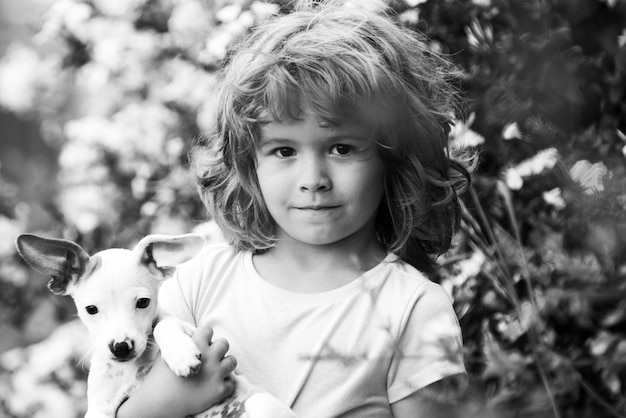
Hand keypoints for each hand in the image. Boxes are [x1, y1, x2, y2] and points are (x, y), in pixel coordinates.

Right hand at [117, 325, 235, 417]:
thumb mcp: (166, 353)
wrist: (159, 403)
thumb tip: (187, 332)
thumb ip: (180, 341)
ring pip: (232, 361)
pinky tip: (214, 385)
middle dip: (217, 349)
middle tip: (209, 357)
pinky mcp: (219, 390)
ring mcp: (216, 374)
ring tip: (216, 369)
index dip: (204, 336)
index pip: (208, 330)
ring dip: (224, 364)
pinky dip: (224, 384)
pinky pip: (231, 382)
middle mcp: (210, 357)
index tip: (201, 343)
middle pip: (224, 343)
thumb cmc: (159, 378)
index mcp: (196, 345)